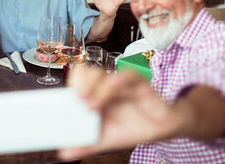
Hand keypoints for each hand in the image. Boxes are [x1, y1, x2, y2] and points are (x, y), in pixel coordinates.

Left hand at [58, 66, 184, 159]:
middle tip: (78, 101)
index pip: (78, 79)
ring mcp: (122, 84)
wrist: (161, 129)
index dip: (71, 85)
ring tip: (91, 105)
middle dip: (80, 84)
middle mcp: (106, 86)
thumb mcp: (106, 139)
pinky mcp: (140, 85)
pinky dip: (119, 79)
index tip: (64, 99)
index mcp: (95, 94)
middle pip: (88, 72)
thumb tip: (64, 152)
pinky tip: (113, 85)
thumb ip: (86, 144)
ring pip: (105, 74)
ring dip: (96, 87)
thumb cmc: (132, 128)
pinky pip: (129, 76)